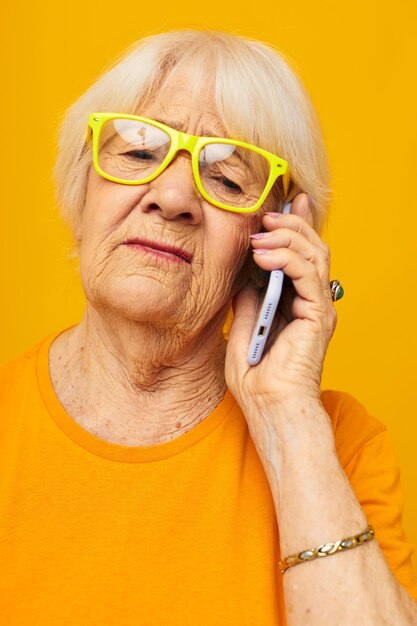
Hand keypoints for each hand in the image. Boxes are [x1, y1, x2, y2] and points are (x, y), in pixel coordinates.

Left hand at [225, 192, 336, 412]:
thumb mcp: (242, 327)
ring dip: (287, 236)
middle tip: (267, 213)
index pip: (299, 255)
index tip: (281, 202)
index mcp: (295, 302)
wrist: (268, 408)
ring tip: (261, 232)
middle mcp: (310, 302)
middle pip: (310, 248)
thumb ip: (247, 300)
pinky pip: (308, 275)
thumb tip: (245, 275)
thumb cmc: (256, 378)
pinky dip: (287, 258)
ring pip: (313, 254)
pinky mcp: (318, 316)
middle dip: (290, 224)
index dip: (294, 226)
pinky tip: (263, 254)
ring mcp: (317, 308)